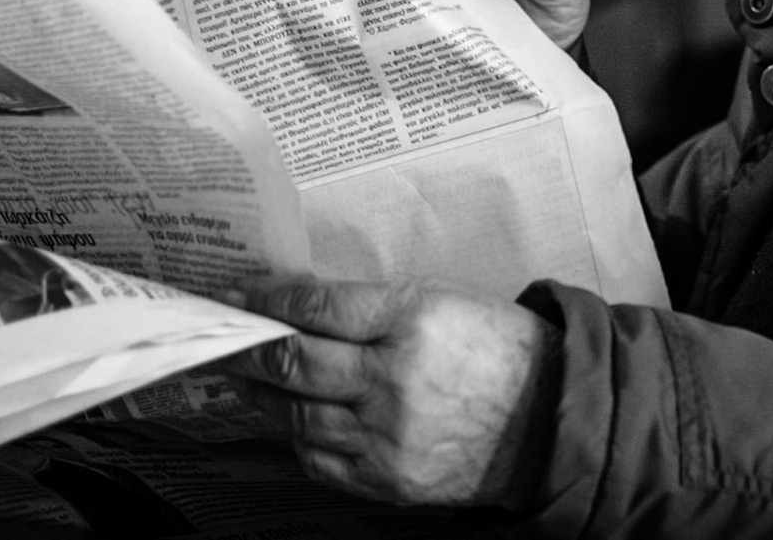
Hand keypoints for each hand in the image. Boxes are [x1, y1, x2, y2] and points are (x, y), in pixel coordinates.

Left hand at [221, 277, 559, 508]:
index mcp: (412, 318)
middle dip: (245, 348)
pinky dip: (296, 437)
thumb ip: (374, 304)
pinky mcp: (388, 477)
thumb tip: (303, 304)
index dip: (265, 300)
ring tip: (246, 379)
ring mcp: (387, 433)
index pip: (316, 306)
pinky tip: (288, 420)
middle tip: (219, 340)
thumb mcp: (444, 300)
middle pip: (292, 362)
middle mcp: (393, 376)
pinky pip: (318, 459)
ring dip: (260, 395)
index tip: (235, 295)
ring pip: (296, 414)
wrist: (552, 418)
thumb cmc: (500, 350)